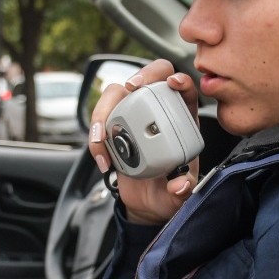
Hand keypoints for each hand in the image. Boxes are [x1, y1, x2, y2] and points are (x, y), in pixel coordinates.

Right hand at [87, 59, 200, 224]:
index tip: (173, 82)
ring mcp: (130, 116)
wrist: (144, 203)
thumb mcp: (177, 197)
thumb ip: (181, 191)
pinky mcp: (111, 126)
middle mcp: (155, 112)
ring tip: (102, 140)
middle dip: (140, 75)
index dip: (180, 80)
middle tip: (130, 88)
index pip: (184, 90)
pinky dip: (95, 135)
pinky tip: (102, 158)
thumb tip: (180, 184)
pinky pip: (99, 119)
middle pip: (149, 78)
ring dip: (104, 111)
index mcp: (180, 121)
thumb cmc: (166, 193)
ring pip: (116, 94)